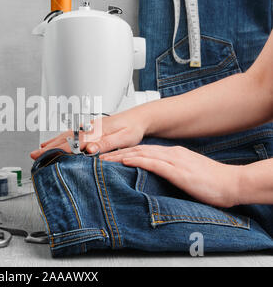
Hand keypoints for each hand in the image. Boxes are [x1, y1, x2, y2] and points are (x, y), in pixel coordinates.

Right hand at [30, 109, 147, 159]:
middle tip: (34, 155)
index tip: (47, 157)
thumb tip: (90, 149)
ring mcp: (88, 128)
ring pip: (66, 135)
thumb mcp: (124, 138)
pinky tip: (54, 142)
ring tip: (39, 150)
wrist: (140, 118)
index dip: (60, 151)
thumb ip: (106, 144)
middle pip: (65, 138)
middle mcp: (90, 128)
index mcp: (96, 131)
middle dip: (49, 147)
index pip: (75, 143)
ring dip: (51, 143)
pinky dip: (59, 139)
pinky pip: (70, 134)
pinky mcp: (89, 129)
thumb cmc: (134, 129)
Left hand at [100, 145, 240, 207]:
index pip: (144, 150)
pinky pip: (154, 163)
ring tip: (105, 158)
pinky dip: (137, 160)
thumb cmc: (212, 182)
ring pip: (142, 153)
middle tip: (100, 155)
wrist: (233, 183)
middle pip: (139, 149)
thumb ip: (172, 172)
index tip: (111, 155)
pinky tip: (125, 160)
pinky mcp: (178, 171)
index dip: (126, 151)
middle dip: (118, 151)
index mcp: (174, 154)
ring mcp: (175, 160)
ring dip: (122, 155)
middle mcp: (172, 153)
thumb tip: (157, 176)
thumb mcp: (187, 174)